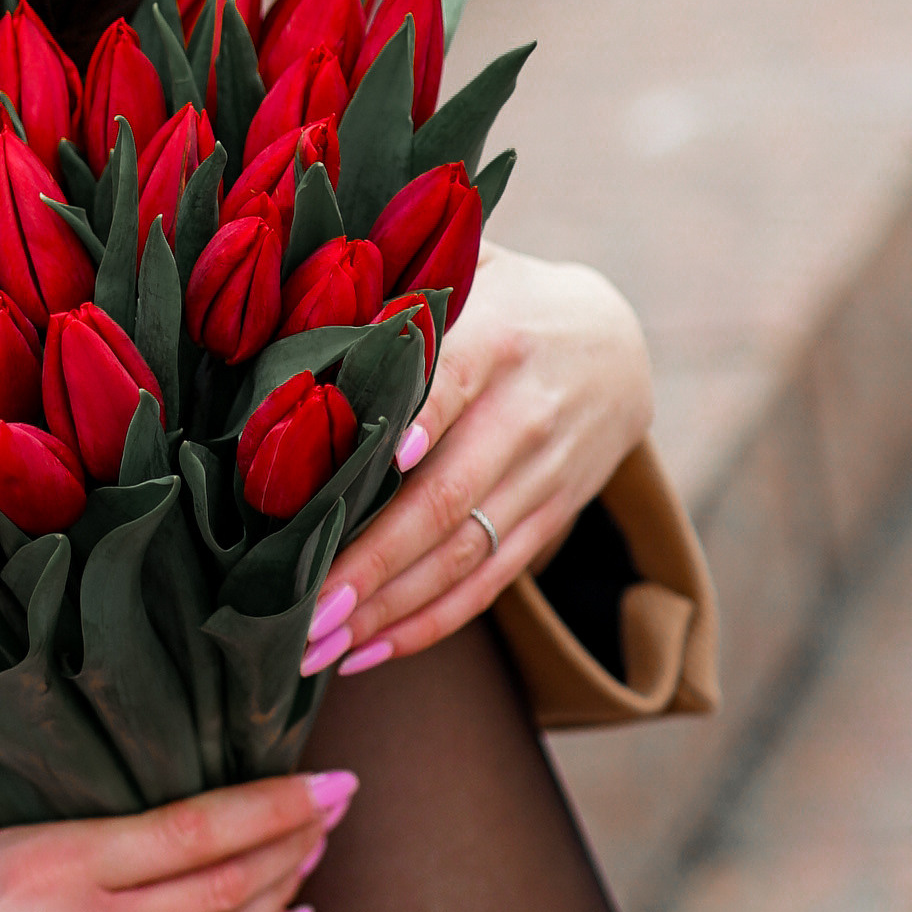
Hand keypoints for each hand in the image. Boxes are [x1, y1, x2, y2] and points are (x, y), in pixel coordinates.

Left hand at [310, 242, 652, 673]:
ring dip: (389, 608)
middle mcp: (526, 412)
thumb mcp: (468, 264)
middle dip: (372, 561)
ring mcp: (545, 474)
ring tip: (315, 648)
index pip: (452, 382)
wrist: (616, 344)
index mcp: (496, 334)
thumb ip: (395, 267)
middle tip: (302, 610)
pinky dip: (431, 622)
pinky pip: (491, 582)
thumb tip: (294, 260)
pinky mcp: (551, 518)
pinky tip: (369, 650)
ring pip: (464, 553)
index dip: (413, 423)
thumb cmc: (500, 296)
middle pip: (446, 496)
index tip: (369, 463)